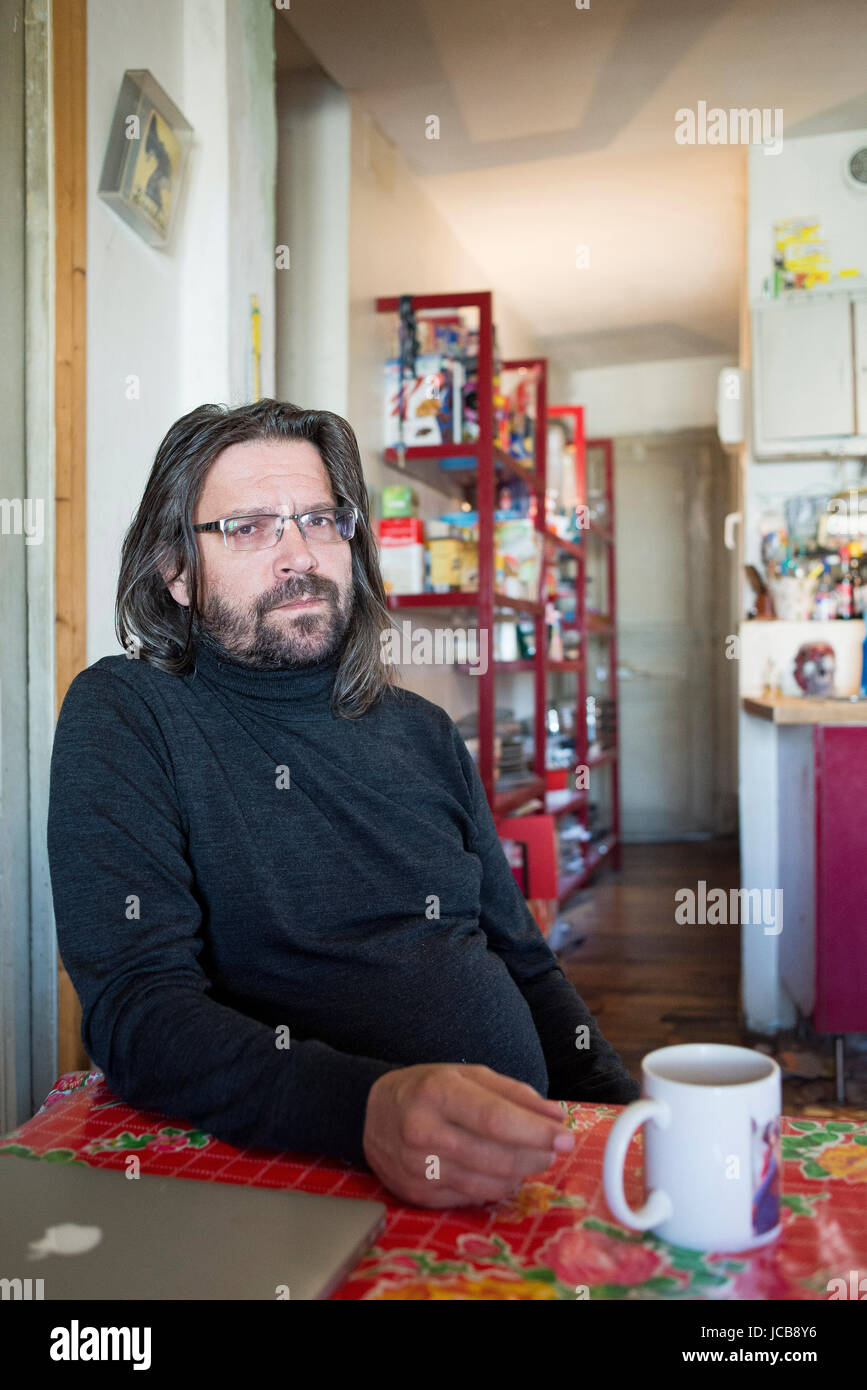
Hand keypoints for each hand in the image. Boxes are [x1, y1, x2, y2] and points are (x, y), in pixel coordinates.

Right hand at [362, 1063, 573, 1207]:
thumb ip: (514, 1094)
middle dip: (535, 1155)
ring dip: (519, 1173)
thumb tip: (556, 1117)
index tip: (565, 1137)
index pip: (496, 1120)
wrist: (371, 1112)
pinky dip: (495, 1187)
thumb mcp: (467, 1076)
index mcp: (436, 1093)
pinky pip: (471, 1199)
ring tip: (529, 1157)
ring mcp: (417, 1168)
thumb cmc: (426, 1088)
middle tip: (552, 1148)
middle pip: (496, 1157)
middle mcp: (422, 1132)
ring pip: (488, 1184)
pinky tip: (499, 1172)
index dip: (536, 1132)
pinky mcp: (417, 1194)